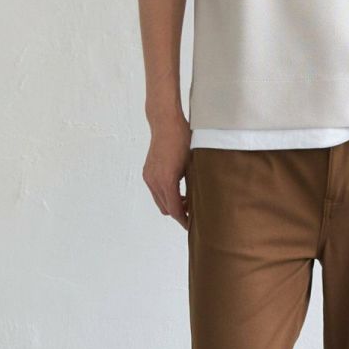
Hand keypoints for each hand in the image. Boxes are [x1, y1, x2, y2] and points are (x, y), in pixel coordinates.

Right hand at [144, 111, 192, 228]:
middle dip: (179, 213)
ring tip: (187, 200)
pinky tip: (178, 189)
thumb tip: (201, 200)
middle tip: (194, 212)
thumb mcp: (193, 163)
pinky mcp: (147, 172)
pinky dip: (166, 195)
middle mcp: (154, 181)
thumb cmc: (183, 139)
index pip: (175, 210)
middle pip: (166, 209)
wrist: (165, 123)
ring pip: (160, 201)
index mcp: (167, 181)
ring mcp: (149, 177)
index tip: (193, 226)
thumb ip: (194, 184)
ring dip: (172, 204)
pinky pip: (156, 191)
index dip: (184, 220)